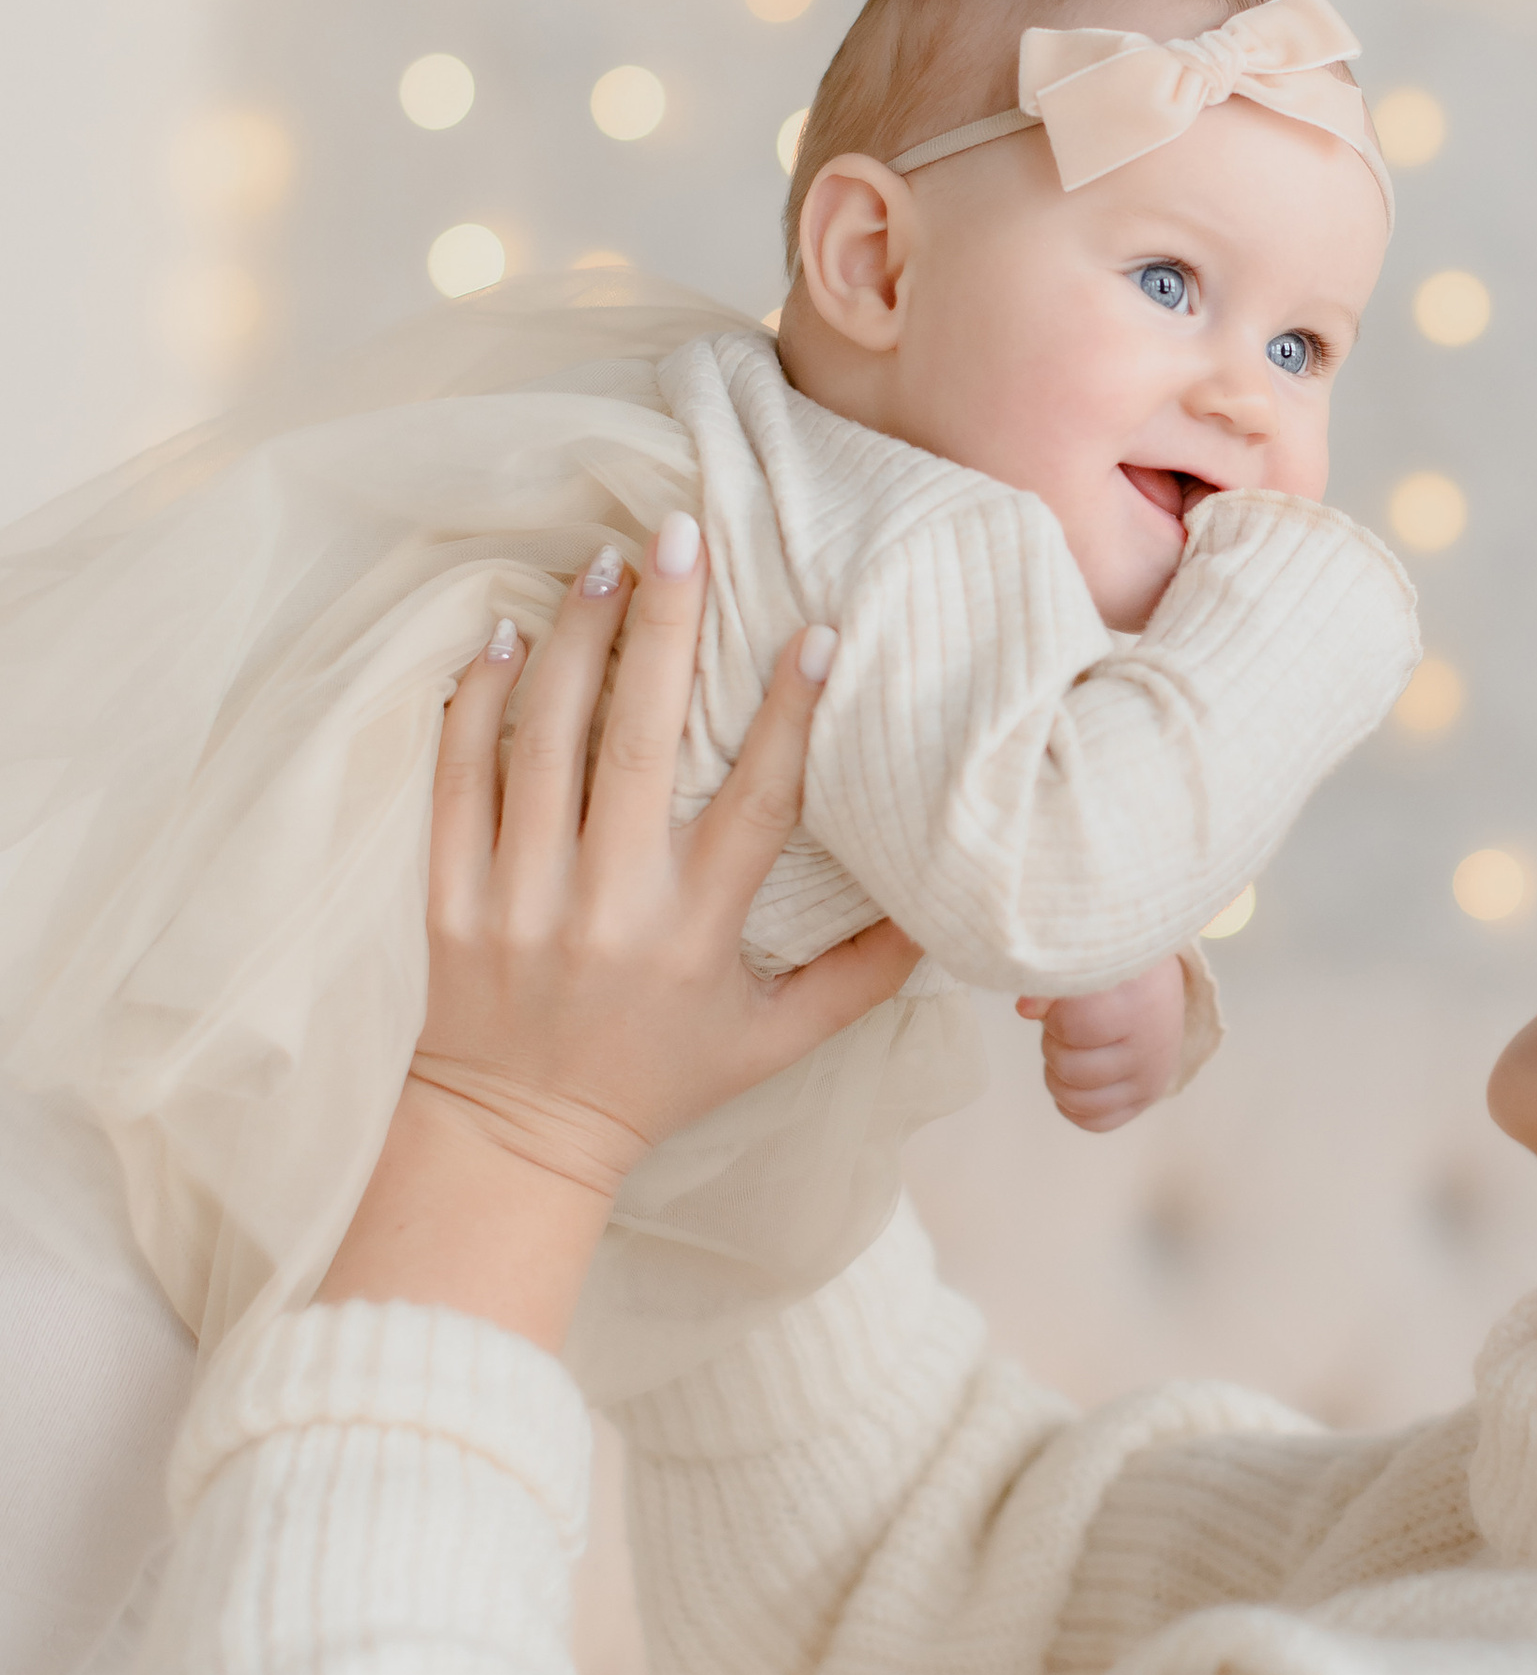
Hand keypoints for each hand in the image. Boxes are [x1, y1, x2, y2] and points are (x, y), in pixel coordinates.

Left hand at [319, 515, 919, 1343]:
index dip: (791, 716)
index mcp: (695, 936)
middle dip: (662, 630)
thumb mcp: (777, 1039)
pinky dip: (475, 701)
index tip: (816, 631)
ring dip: (572, 642)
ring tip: (604, 561)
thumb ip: (865, 974)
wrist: (516, 1140)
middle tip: (681, 534)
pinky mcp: (449, 895)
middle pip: (638, 745)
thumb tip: (950, 905)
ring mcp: (518, 898)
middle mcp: (609, 909)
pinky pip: (458, 779)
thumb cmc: (663, 1077)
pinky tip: (502, 633)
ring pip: (542, 744)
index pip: (756, 806)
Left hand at [1016, 955, 1188, 1136]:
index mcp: (1139, 1002)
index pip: (1076, 1027)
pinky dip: (1073, 1105)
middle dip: (1054, 1046)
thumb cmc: (1113, 967)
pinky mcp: (1147, 1097)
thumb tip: (1025, 1009)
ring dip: (1058, 1075)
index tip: (1062, 1004)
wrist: (1158, 981)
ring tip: (1070, 1048)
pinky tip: (1074, 1079)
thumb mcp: (1088, 962)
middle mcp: (1151, 1045)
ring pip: (1079, 1100)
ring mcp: (1151, 1076)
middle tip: (1064, 1025)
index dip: (1055, 1019)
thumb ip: (1054, 981)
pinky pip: (1096, 1122)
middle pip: (1072, 1069)